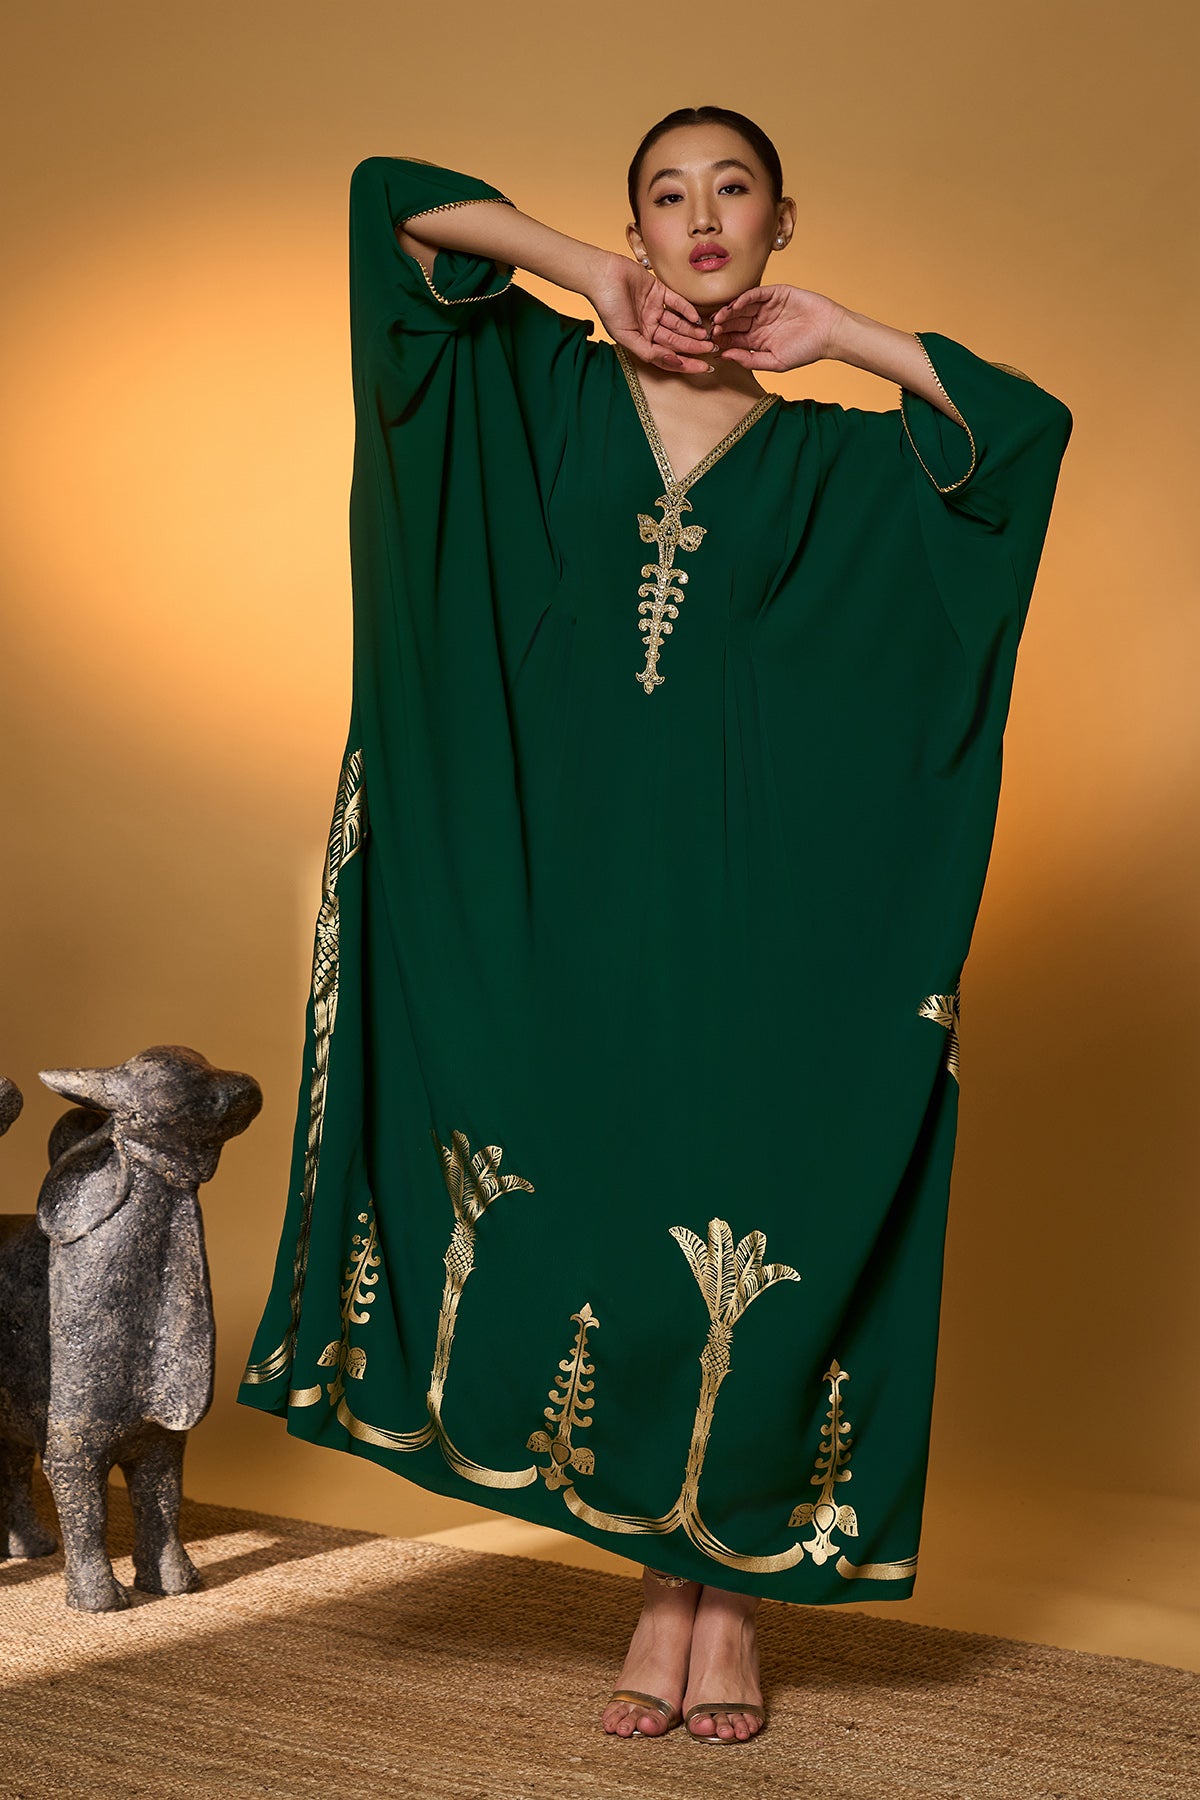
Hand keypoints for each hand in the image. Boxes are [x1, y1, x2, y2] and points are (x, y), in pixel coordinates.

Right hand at [587, 252, 715, 372]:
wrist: (603, 275)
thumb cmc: (608, 308)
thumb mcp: (626, 337)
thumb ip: (649, 352)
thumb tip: (673, 362)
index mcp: (641, 340)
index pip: (668, 356)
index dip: (686, 364)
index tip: (704, 368)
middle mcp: (649, 327)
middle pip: (676, 341)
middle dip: (694, 347)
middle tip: (712, 349)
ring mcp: (655, 309)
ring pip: (679, 324)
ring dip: (693, 330)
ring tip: (708, 336)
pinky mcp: (659, 291)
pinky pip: (677, 303)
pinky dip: (687, 310)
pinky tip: (697, 318)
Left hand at [709, 286, 844, 372]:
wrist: (830, 333)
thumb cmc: (806, 351)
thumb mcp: (774, 362)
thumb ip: (750, 360)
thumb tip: (725, 357)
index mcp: (757, 340)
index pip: (734, 339)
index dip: (722, 340)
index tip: (711, 344)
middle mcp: (760, 323)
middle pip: (734, 322)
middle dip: (722, 326)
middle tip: (711, 329)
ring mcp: (767, 307)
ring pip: (741, 307)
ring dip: (729, 312)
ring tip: (719, 319)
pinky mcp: (776, 293)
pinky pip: (756, 294)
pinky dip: (744, 298)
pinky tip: (734, 306)